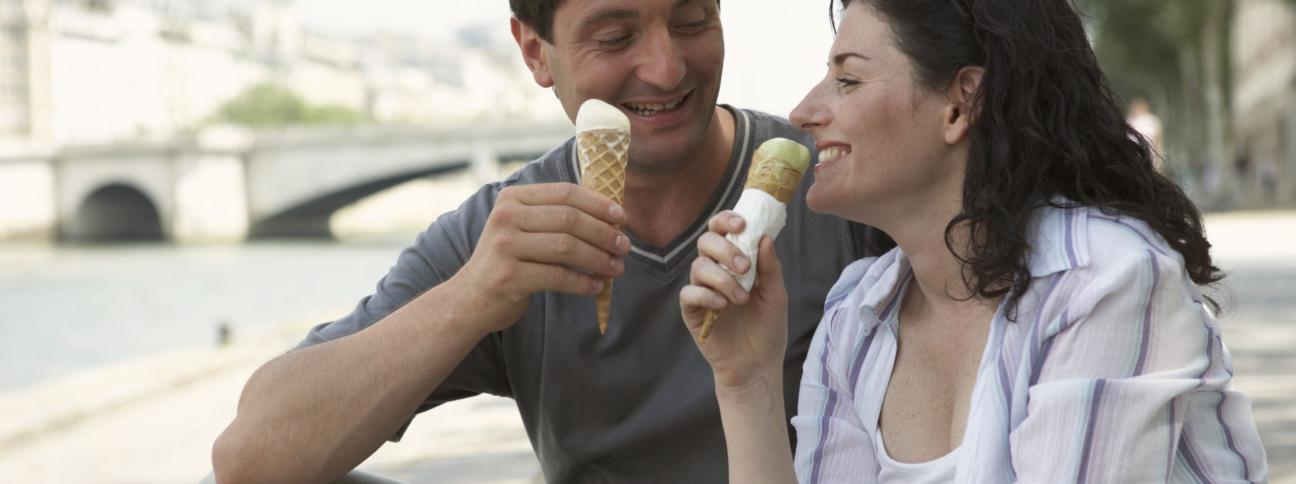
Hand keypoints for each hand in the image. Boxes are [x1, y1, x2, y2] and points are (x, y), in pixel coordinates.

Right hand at [448, 183, 629, 332]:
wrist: (470, 298)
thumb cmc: (508, 261)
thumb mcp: (523, 228)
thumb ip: (555, 217)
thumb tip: (610, 216)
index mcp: (512, 198)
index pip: (565, 192)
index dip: (598, 203)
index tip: (621, 217)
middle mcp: (506, 217)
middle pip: (569, 219)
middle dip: (603, 233)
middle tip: (623, 247)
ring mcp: (504, 246)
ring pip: (566, 247)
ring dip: (598, 258)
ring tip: (616, 268)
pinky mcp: (508, 276)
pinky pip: (557, 276)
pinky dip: (582, 282)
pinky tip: (596, 286)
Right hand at [680, 211, 788, 389]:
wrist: (757, 365)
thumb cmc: (767, 328)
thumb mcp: (776, 295)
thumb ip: (770, 267)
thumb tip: (765, 237)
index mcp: (734, 262)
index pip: (722, 230)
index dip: (726, 220)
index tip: (742, 224)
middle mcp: (715, 271)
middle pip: (705, 241)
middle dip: (725, 249)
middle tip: (744, 268)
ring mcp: (702, 290)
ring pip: (698, 266)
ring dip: (721, 278)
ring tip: (741, 299)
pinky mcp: (692, 311)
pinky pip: (689, 293)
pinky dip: (705, 295)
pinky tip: (722, 306)